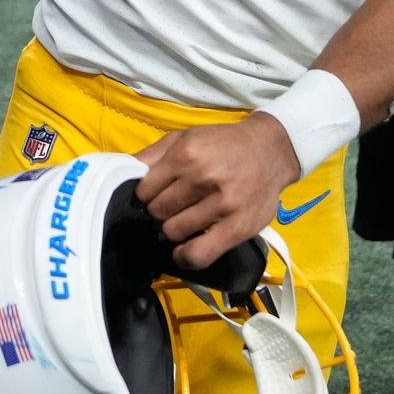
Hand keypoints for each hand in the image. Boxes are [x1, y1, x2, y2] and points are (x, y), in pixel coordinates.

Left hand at [135, 116, 299, 270]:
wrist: (270, 151)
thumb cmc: (224, 144)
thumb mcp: (185, 137)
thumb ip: (152, 154)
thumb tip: (123, 171)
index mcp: (186, 155)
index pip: (144, 190)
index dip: (146, 195)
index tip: (157, 195)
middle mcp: (202, 178)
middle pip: (157, 212)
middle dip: (160, 211)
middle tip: (174, 207)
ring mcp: (221, 205)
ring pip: (173, 232)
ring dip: (174, 229)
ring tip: (185, 219)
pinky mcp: (236, 228)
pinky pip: (198, 255)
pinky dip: (184, 256)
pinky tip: (185, 248)